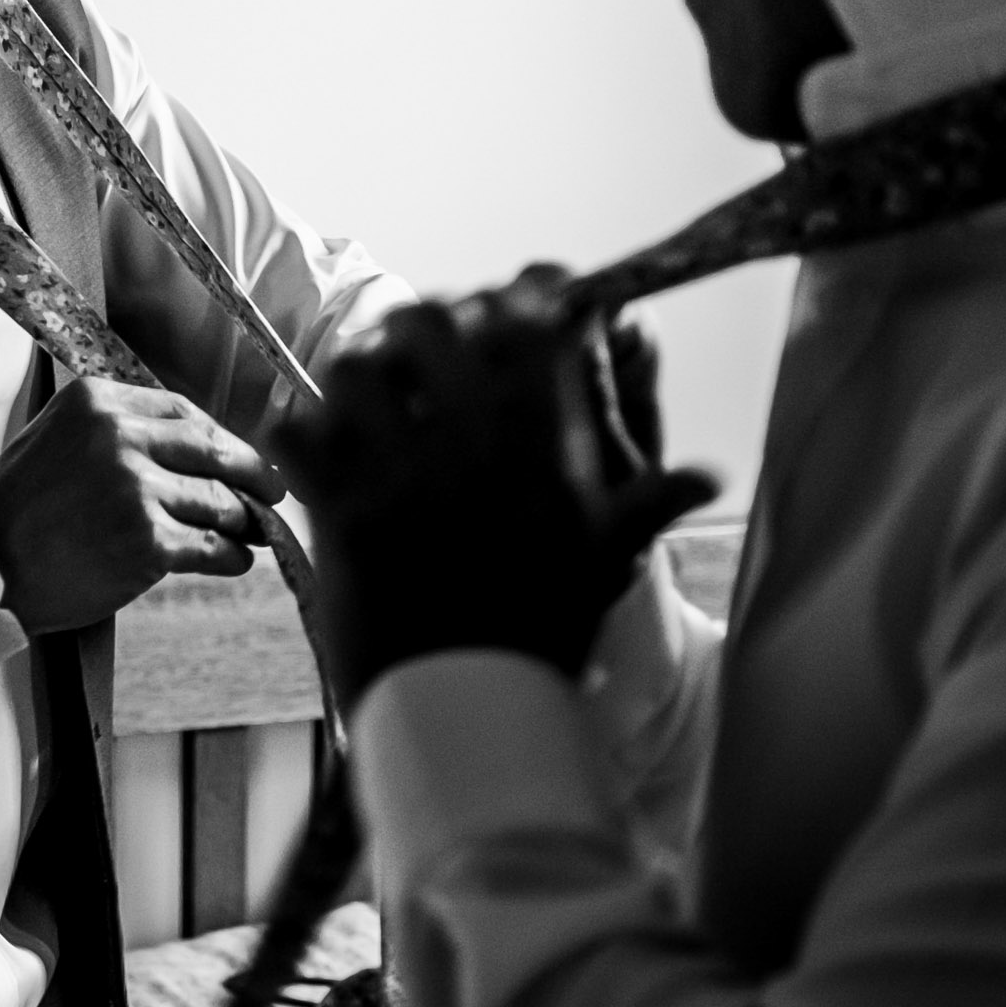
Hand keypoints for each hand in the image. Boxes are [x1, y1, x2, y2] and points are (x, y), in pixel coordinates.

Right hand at [0, 375, 286, 633]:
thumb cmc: (17, 510)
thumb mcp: (54, 438)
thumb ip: (111, 428)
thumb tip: (183, 441)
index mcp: (97, 401)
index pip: (182, 409)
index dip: (218, 435)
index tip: (236, 453)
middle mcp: (120, 436)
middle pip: (213, 447)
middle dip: (253, 471)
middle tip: (273, 489)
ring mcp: (137, 489)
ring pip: (219, 500)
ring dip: (244, 519)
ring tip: (253, 531)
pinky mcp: (149, 541)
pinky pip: (212, 546)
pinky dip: (233, 555)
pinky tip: (237, 559)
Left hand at [272, 273, 716, 700]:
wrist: (470, 712)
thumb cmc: (541, 634)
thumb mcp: (602, 562)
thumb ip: (647, 504)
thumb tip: (708, 475)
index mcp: (537, 446)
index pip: (527, 320)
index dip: (522, 294)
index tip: (519, 300)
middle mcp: (467, 444)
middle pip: (429, 321)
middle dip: (425, 325)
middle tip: (427, 354)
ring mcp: (396, 472)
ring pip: (355, 366)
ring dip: (358, 376)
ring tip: (370, 404)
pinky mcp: (338, 509)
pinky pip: (297, 431)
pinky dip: (300, 435)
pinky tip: (320, 455)